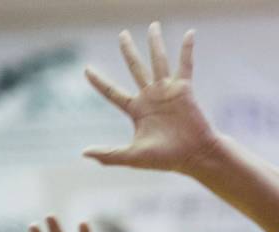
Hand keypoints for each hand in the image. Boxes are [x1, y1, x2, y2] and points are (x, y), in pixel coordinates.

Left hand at [83, 22, 217, 173]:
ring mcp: (167, 91)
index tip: (86, 70)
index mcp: (138, 110)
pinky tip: (189, 33)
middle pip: (136, 67)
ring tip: (154, 25)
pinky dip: (187, 49)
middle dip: (129, 50)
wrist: (195, 156)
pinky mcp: (184, 89)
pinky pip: (185, 65)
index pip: (113, 92)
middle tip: (122, 34)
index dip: (99, 81)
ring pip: (158, 60)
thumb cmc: (167, 159)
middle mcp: (151, 97)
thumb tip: (83, 153)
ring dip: (156, 43)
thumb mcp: (134, 156)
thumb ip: (110, 154)